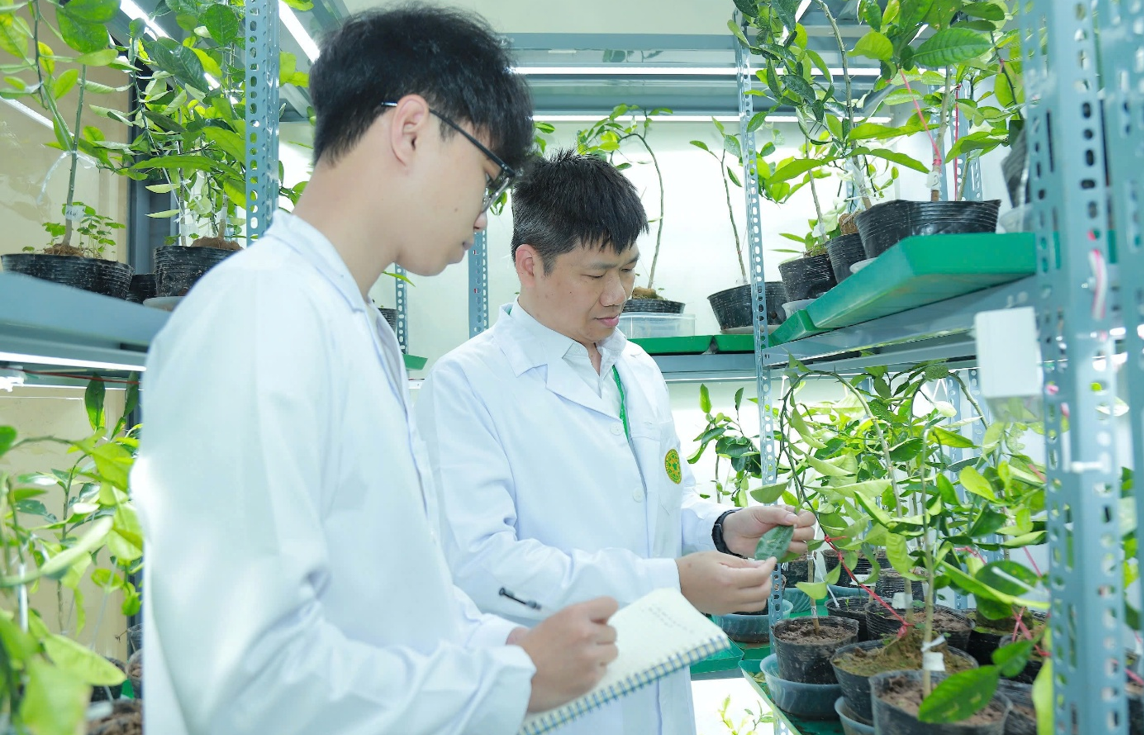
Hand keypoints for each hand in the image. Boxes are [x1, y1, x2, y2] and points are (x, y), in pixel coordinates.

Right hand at [514, 597, 618, 712]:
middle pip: (612, 632)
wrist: (518, 679)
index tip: (598, 622)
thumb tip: (597, 622)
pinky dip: (593, 672)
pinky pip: (604, 671)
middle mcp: (586, 633)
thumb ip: (575, 619)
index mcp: (574, 614)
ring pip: (612, 652)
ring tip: (582, 660)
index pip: (610, 605)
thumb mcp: (550, 623)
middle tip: (583, 646)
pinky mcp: (592, 678)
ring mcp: (591, 657)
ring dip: (601, 656)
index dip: (605, 614)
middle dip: (600, 638)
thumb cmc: (529, 649)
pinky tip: (577, 674)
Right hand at [675, 551, 776, 614]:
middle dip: (768, 579)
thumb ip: (740, 562)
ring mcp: (728, 607)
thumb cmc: (693, 566)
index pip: (759, 576)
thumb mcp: (716, 556)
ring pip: (759, 604)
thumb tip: (761, 565)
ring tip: (756, 579)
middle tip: (764, 569)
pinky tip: (745, 587)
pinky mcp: (725, 612)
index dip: (769, 567)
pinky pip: (746, 607)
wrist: (674, 583)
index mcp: (728, 580)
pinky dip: (752, 598)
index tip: (772, 560)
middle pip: (763, 593)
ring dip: (762, 591)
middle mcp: (731, 597)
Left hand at [722, 505, 816, 558]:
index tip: (794, 523)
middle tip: (788, 533)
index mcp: (789, 514)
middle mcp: (791, 528)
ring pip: (804, 546)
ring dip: (795, 544)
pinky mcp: (781, 553)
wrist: (733, 534)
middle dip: (802, 534)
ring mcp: (787, 541)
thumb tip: (795, 519)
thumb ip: (778, 514)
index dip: (805, 521)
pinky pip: (793, 556)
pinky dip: (788, 553)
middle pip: (810, 533)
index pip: (808, 517)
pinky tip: (777, 548)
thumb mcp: (761, 512)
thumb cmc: (747, 519)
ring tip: (781, 541)